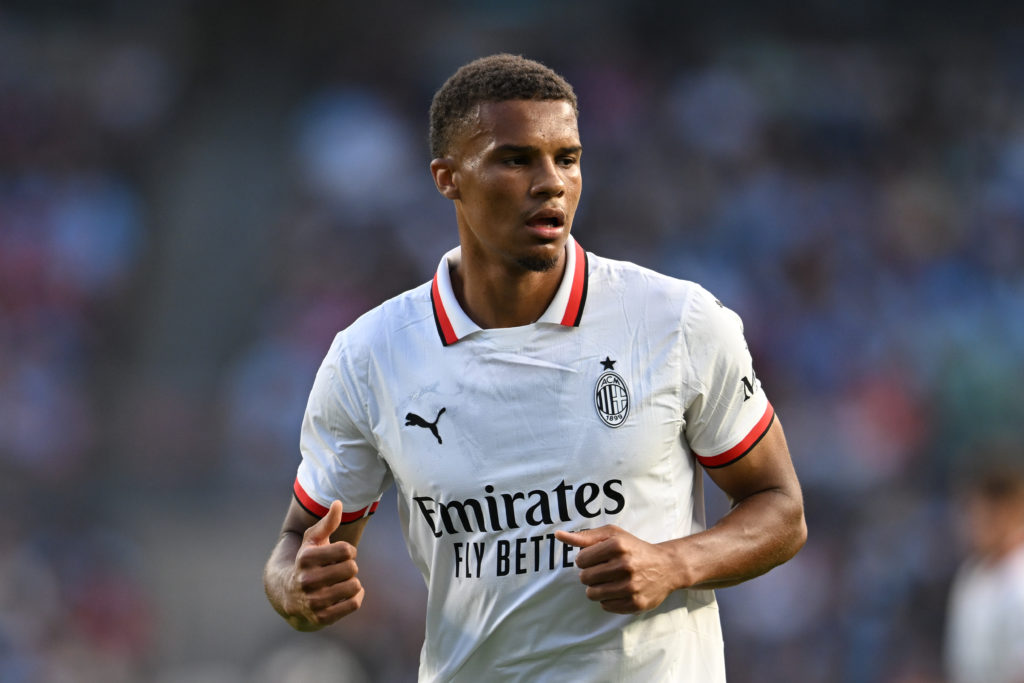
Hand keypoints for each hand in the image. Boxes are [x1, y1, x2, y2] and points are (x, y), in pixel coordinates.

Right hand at [287, 501, 363, 626]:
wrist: (288, 596)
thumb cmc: (306, 562)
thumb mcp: (312, 541)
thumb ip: (327, 522)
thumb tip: (338, 503)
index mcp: (305, 558)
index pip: (346, 550)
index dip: (348, 550)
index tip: (341, 554)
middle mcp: (307, 580)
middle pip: (352, 568)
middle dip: (350, 567)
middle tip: (339, 570)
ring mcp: (313, 601)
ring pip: (355, 586)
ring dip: (353, 582)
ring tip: (342, 582)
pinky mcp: (322, 618)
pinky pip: (354, 604)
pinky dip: (356, 597)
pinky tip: (346, 594)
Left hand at [555, 525, 679, 613]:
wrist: (667, 566)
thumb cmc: (634, 547)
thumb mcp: (612, 535)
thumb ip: (584, 536)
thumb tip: (558, 535)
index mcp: (618, 545)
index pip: (581, 560)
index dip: (585, 560)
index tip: (595, 558)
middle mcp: (625, 566)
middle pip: (585, 578)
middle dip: (589, 574)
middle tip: (601, 570)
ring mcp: (631, 586)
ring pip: (592, 594)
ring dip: (596, 588)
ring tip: (607, 581)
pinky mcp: (636, 603)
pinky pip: (606, 606)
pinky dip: (607, 599)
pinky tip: (618, 590)